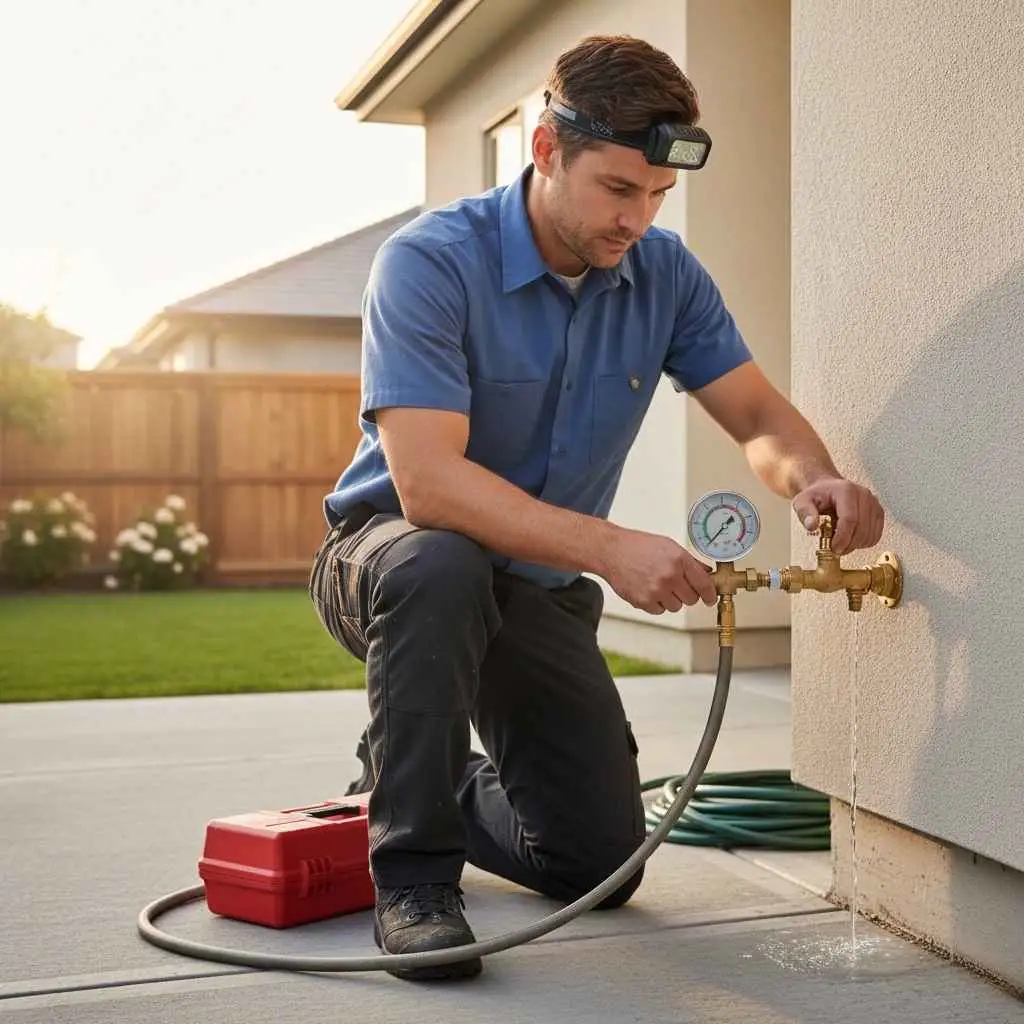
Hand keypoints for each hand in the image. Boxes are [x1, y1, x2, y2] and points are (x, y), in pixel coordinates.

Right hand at [598, 528, 717, 614]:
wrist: (612, 551)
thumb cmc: (637, 546)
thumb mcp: (668, 546)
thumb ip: (689, 561)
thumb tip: (706, 573)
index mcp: (679, 560)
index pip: (704, 584)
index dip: (710, 594)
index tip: (711, 598)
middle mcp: (669, 576)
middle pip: (691, 599)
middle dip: (687, 594)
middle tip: (677, 585)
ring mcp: (656, 590)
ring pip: (676, 607)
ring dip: (671, 599)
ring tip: (658, 584)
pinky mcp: (643, 601)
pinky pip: (659, 610)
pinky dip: (656, 603)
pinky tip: (649, 589)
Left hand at [792, 477, 884, 554]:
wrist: (827, 489)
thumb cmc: (817, 495)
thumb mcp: (802, 501)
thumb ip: (805, 512)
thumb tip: (812, 525)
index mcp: (846, 491)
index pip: (850, 519)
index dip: (843, 538)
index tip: (834, 548)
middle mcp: (863, 495)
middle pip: (862, 529)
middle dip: (848, 544)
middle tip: (835, 549)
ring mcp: (873, 504)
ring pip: (870, 534)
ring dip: (855, 545)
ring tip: (841, 542)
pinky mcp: (878, 513)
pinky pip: (875, 535)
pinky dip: (864, 543)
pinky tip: (851, 539)